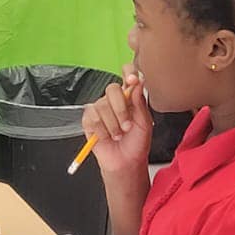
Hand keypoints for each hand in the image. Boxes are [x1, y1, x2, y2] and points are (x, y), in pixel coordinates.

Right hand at [81, 69, 151, 190]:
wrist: (126, 162)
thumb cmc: (137, 143)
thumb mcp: (145, 123)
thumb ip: (140, 102)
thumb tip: (138, 82)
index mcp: (130, 97)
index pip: (127, 74)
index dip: (129, 73)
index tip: (133, 80)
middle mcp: (114, 100)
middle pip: (112, 89)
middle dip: (121, 110)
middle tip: (127, 126)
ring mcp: (100, 109)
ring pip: (102, 105)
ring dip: (113, 125)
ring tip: (118, 135)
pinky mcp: (89, 120)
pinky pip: (92, 117)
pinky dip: (102, 130)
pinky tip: (107, 136)